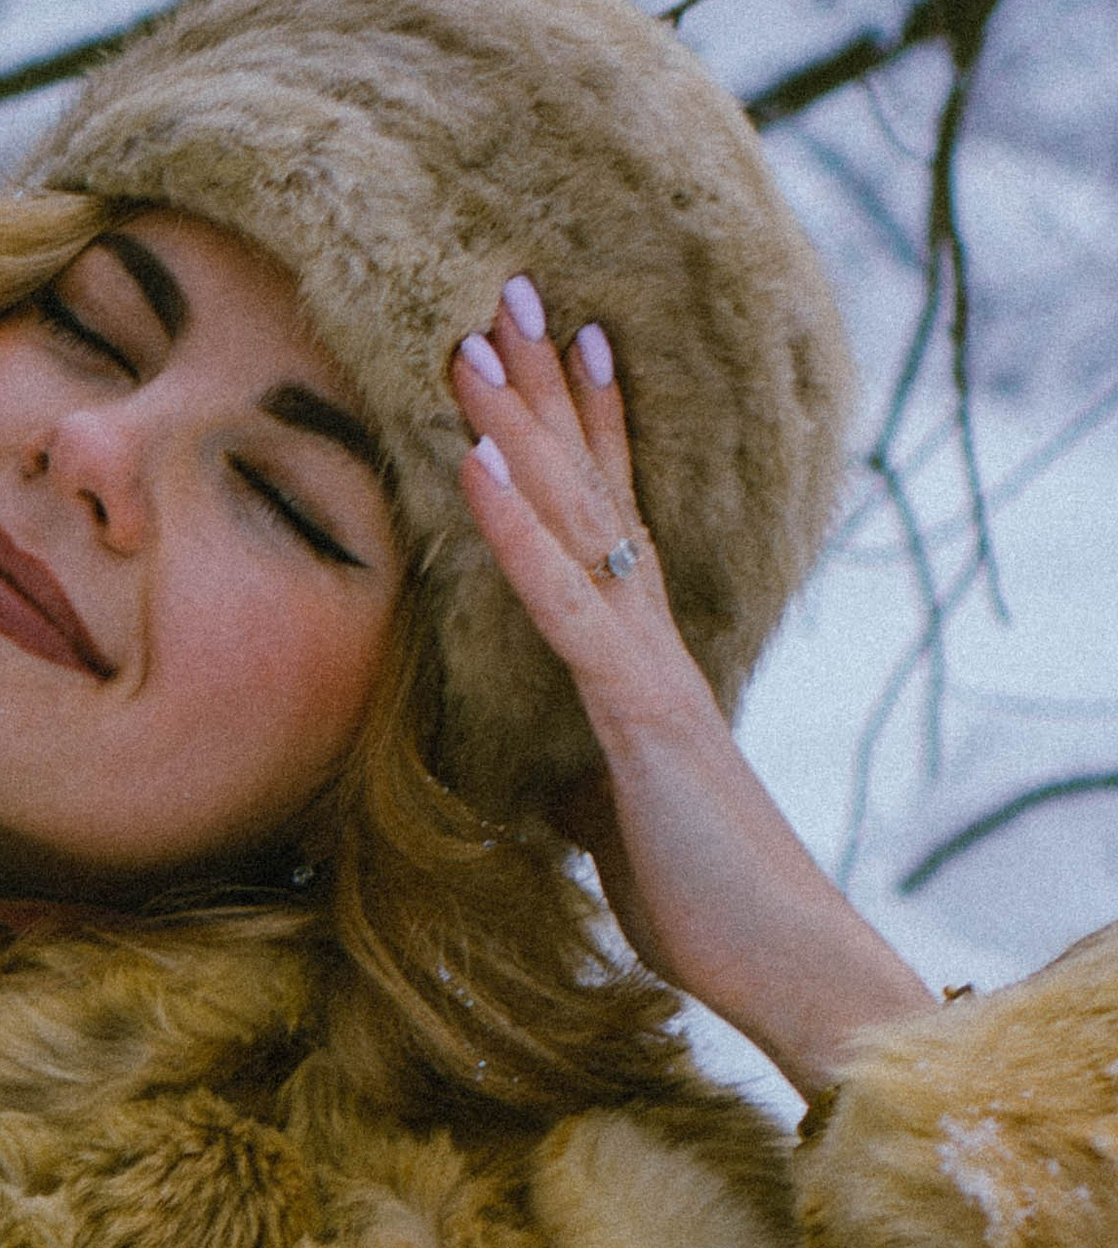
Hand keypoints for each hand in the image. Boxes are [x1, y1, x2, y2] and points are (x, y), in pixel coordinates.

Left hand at [450, 279, 932, 1099]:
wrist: (779, 962)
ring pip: (575, 519)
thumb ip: (575, 783)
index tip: (559, 343)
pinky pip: (564, 603)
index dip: (582, 428)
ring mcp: (649, 667)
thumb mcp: (608, 827)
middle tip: (504, 285)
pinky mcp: (639, 712)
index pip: (607, 518)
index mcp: (644, 660)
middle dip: (544, 387)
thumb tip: (535, 779)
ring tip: (469, 337)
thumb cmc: (702, 900)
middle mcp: (652, 640)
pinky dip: (515, 529)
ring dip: (518, 425)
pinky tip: (474, 460)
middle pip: (590, 487)